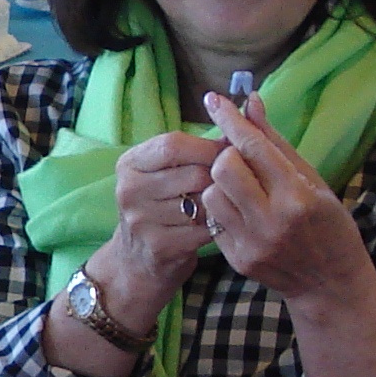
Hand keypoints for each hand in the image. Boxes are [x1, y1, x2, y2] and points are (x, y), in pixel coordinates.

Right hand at [102, 128, 222, 319]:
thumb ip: (198, 148)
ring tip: (222, 207)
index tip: (228, 154)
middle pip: (193, 173)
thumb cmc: (163, 208)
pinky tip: (215, 228)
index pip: (173, 144)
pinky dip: (216, 228)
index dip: (207, 148)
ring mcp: (140, 220)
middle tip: (230, 186)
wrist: (138, 262)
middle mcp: (129, 190)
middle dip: (219, 179)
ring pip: (202, 203)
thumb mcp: (167, 174)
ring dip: (220, 205)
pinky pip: (203, 230)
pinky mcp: (158, 246)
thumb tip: (246, 114)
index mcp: (130, 164)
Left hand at [197, 92, 375, 304]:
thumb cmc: (329, 223)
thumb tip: (250, 102)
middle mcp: (273, 220)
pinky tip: (241, 211)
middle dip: (226, 156)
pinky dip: (222, 209)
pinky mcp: (238, 259)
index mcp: (298, 196)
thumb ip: (276, 142)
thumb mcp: (312, 180)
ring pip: (211, 195)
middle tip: (239, 159)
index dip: (231, 120)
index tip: (214, 100)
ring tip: (241, 188)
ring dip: (220, 184)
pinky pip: (213, 221)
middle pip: (224, 169)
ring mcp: (252, 243)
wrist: (330, 284)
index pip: (254, 148)